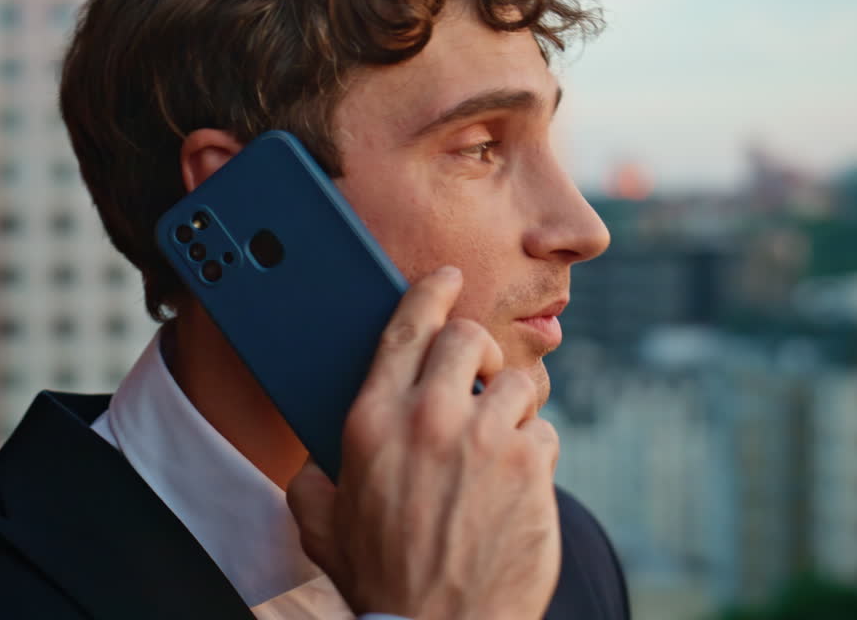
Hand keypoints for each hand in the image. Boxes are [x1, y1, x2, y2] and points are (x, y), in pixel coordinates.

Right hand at [287, 266, 561, 619]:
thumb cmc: (381, 578)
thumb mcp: (322, 524)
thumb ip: (314, 478)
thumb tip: (319, 460)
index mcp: (374, 421)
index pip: (406, 328)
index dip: (429, 292)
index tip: (447, 278)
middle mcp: (430, 419)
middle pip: (467, 338)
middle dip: (475, 347)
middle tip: (476, 372)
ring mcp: (486, 440)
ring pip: (516, 383)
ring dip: (508, 406)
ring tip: (494, 444)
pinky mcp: (531, 468)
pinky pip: (542, 432)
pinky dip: (532, 451)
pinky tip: (515, 482)